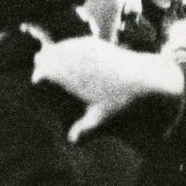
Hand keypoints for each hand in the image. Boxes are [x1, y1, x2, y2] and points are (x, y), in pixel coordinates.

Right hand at [32, 37, 185, 142]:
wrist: (148, 77)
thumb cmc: (123, 100)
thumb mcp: (103, 117)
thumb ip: (85, 129)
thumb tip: (71, 142)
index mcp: (71, 75)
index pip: (41, 73)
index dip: (38, 80)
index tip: (38, 86)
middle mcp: (74, 58)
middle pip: (46, 56)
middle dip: (42, 64)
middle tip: (41, 73)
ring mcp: (84, 48)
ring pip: (58, 47)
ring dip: (53, 54)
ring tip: (49, 60)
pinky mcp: (94, 43)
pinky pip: (72, 43)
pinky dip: (67, 48)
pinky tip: (69, 52)